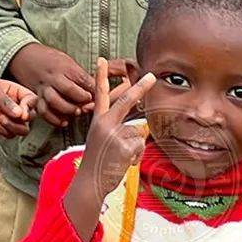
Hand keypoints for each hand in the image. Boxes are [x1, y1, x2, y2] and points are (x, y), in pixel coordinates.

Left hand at [0, 73, 35, 135]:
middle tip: (13, 116)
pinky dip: (6, 131)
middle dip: (24, 119)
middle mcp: (12, 104)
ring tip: (1, 119)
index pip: (32, 101)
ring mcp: (5, 116)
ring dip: (15, 127)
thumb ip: (5, 101)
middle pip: (30, 117)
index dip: (30, 108)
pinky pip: (10, 134)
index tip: (22, 112)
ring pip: (22, 128)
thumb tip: (20, 114)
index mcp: (14, 91)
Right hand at [9, 43, 95, 125]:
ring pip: (54, 101)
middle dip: (81, 100)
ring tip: (76, 112)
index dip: (93, 90)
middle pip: (68, 90)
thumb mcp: (69, 62)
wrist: (26, 57)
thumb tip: (103, 85)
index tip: (99, 96)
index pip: (83, 79)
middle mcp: (53, 77)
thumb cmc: (52, 61)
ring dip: (68, 109)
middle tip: (89, 105)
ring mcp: (44, 88)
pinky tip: (64, 120)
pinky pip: (43, 111)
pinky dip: (54, 119)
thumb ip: (83, 77)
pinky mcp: (37, 98)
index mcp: (64, 67)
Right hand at [63, 59, 154, 241]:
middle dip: (140, 87)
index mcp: (97, 120)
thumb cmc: (97, 163)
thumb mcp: (102, 140)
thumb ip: (116, 129)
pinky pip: (140, 146)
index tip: (102, 60)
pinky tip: (124, 162)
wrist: (90, 182)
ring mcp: (113, 133)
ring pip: (138, 133)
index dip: (101, 76)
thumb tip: (141, 127)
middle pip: (125, 101)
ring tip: (120, 157)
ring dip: (135, 147)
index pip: (99, 94)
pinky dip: (136, 156)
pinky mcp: (123, 145)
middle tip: (151, 75)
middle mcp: (104, 123)